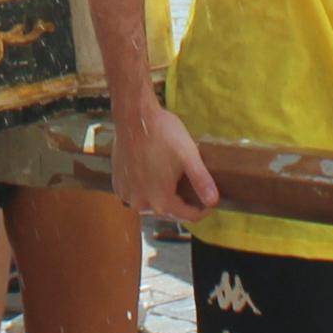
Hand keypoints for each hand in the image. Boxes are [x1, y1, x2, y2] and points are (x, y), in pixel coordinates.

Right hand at [108, 97, 218, 225]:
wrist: (134, 117)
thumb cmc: (163, 134)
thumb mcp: (189, 156)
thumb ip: (201, 181)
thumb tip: (214, 201)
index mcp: (161, 200)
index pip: (187, 215)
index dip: (202, 211)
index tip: (209, 202)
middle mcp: (141, 203)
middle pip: (168, 211)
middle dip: (181, 203)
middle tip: (190, 188)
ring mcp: (126, 193)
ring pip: (150, 203)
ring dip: (161, 197)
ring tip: (171, 182)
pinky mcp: (117, 183)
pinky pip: (135, 194)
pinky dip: (144, 190)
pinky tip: (151, 177)